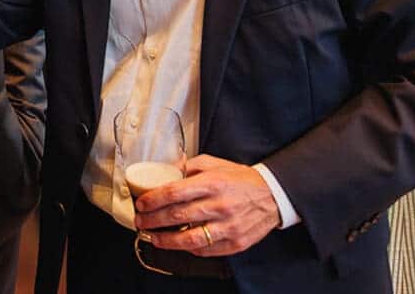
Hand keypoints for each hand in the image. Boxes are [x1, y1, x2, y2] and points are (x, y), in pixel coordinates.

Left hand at [133, 154, 280, 256]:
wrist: (273, 195)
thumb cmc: (241, 179)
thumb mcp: (215, 163)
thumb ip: (190, 166)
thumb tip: (167, 169)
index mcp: (212, 183)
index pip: (174, 192)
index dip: (153, 199)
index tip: (142, 203)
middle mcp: (219, 205)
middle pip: (177, 215)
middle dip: (153, 220)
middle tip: (141, 221)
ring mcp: (228, 226)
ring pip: (189, 238)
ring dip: (166, 240)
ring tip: (153, 237)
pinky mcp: (236, 242)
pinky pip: (207, 250)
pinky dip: (189, 248)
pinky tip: (178, 244)